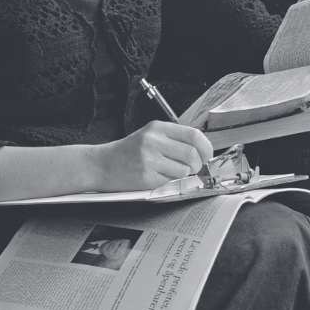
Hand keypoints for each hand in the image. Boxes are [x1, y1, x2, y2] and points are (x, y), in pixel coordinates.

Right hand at [94, 121, 213, 191]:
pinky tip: (158, 177)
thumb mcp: (150, 136)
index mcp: (157, 128)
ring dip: (183, 174)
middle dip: (197, 164)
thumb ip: (172, 139)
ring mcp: (149, 159)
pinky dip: (169, 182)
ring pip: (183, 170)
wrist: (103, 164)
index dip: (205, 147)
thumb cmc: (129, 151)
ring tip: (171, 171)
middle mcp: (153, 141)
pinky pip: (170, 182)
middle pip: (192, 154)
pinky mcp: (146, 176)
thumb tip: (201, 149)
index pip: (193, 135)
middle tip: (192, 167)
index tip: (206, 155)